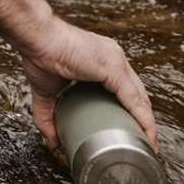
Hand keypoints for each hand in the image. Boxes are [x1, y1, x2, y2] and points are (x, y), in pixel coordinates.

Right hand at [18, 15, 157, 153]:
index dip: (131, 111)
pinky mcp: (114, 68)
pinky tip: (146, 135)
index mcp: (101, 59)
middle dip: (141, 119)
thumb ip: (48, 115)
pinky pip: (134, 99)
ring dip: (146, 123)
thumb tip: (52, 141)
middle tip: (141, 142)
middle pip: (137, 93)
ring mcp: (116, 61)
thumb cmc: (39, 53)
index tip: (130, 131)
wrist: (35, 38)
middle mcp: (114, 56)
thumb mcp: (46, 91)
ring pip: (140, 97)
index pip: (125, 87)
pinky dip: (143, 120)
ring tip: (147, 144)